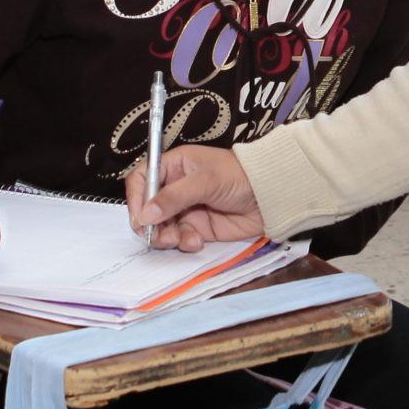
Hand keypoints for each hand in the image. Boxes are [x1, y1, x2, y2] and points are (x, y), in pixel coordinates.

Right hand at [129, 144, 265, 251]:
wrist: (271, 196)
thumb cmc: (240, 176)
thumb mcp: (205, 181)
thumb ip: (174, 197)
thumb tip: (145, 215)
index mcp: (174, 166)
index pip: (142, 179)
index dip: (136, 198)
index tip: (139, 218)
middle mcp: (175, 187)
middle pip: (147, 208)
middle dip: (150, 225)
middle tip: (158, 236)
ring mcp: (186, 209)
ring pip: (161, 227)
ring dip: (166, 237)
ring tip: (180, 239)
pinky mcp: (197, 227)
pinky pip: (179, 239)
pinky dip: (183, 243)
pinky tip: (197, 241)